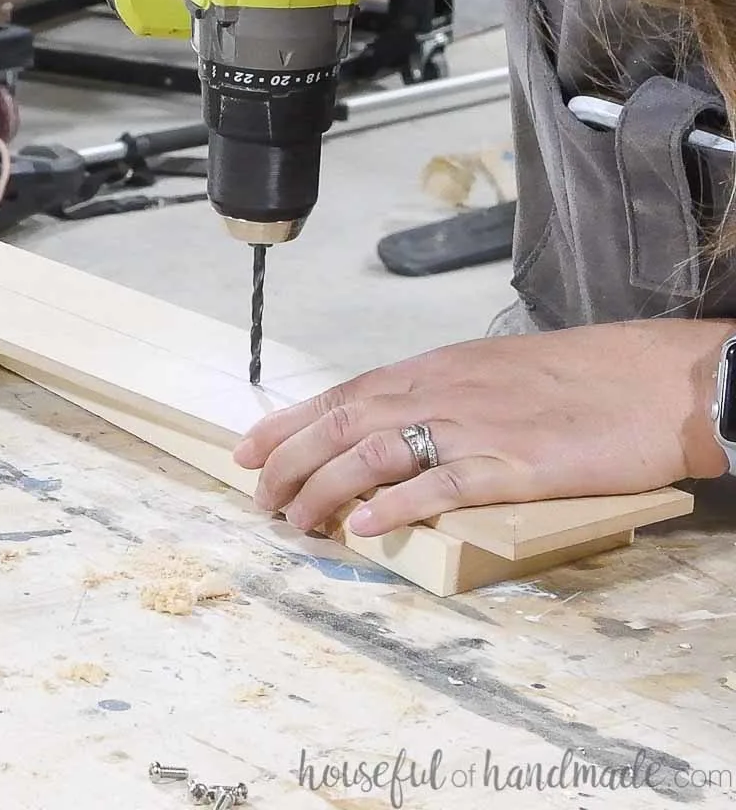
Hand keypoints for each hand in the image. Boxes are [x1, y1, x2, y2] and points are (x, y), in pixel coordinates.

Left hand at [232, 320, 733, 536]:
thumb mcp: (486, 372)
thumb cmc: (572, 375)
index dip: (287, 424)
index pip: (339, 395)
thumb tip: (388, 428)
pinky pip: (440, 485)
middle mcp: (437, 393)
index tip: (248, 449)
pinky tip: (365, 526)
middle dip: (289, 462)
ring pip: (373, 455)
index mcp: (430, 371)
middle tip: (261, 498)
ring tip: (297, 521)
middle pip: (341, 425)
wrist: (648, 379)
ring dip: (325, 490)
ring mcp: (471, 428)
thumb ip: (434, 396)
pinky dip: (396, 506)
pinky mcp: (511, 465)